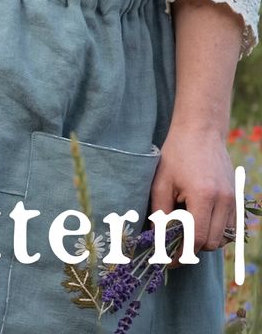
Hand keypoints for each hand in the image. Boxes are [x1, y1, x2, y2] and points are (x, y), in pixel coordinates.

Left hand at [150, 124, 235, 267]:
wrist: (200, 132)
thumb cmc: (176, 154)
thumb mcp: (161, 182)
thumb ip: (160, 212)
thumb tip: (156, 239)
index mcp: (203, 196)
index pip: (197, 239)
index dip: (181, 254)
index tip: (167, 260)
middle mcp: (224, 201)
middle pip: (211, 242)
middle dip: (191, 248)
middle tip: (172, 246)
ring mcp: (234, 200)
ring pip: (224, 238)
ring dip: (205, 240)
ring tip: (184, 232)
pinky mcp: (237, 198)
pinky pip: (231, 228)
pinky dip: (216, 231)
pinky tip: (199, 222)